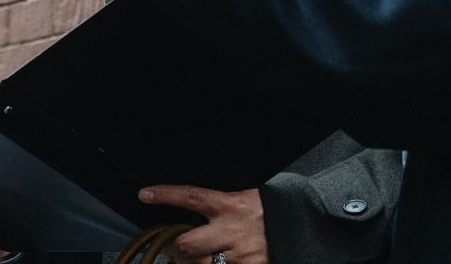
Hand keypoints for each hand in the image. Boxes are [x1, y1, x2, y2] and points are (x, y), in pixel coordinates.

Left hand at [139, 185, 267, 263]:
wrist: (304, 225)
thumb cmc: (272, 210)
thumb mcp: (246, 198)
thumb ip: (220, 205)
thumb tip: (192, 209)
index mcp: (230, 206)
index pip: (191, 197)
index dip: (166, 195)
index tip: (145, 194)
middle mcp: (232, 232)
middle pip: (187, 244)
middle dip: (173, 247)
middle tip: (169, 246)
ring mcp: (240, 256)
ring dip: (188, 263)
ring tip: (186, 257)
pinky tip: (211, 263)